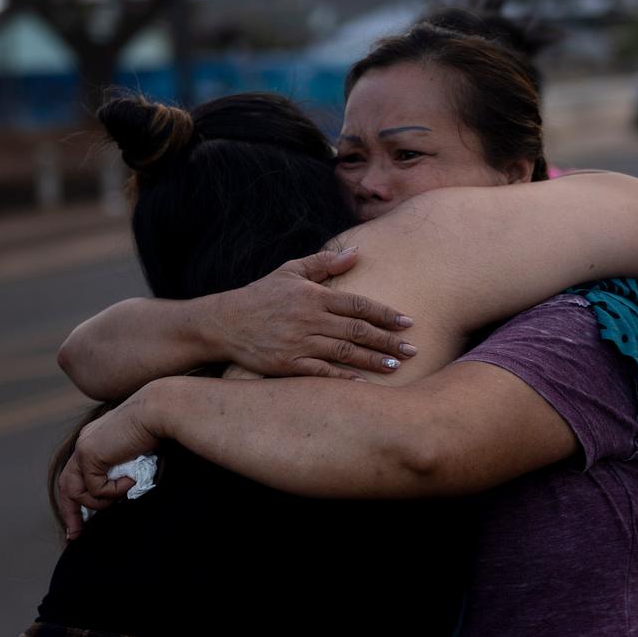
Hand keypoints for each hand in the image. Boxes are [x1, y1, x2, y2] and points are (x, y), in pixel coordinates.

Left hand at [55, 397, 161, 538]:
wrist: (158, 411)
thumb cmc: (157, 430)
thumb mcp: (134, 456)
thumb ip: (121, 471)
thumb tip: (120, 495)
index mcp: (93, 441)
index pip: (75, 475)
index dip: (76, 500)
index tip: (80, 523)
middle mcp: (84, 444)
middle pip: (66, 486)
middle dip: (71, 514)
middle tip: (76, 535)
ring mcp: (83, 449)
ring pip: (78, 492)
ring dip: (101, 501)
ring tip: (124, 491)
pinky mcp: (89, 455)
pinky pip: (96, 489)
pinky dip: (115, 491)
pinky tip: (130, 479)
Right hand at [210, 248, 413, 378]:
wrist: (223, 322)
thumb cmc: (260, 295)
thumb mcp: (290, 270)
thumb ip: (324, 262)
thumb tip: (357, 252)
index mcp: (313, 295)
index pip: (358, 304)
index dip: (386, 314)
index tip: (408, 322)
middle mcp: (309, 319)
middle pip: (357, 330)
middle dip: (388, 340)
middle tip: (414, 349)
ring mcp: (298, 343)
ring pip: (344, 351)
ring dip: (373, 360)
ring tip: (397, 366)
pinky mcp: (287, 364)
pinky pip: (320, 372)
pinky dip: (342, 378)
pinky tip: (361, 384)